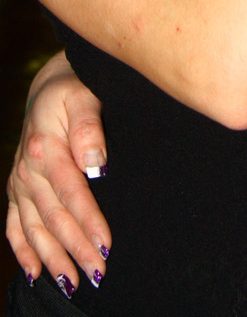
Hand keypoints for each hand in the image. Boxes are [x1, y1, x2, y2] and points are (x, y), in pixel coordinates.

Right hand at [6, 52, 110, 291]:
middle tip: (98, 272)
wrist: (50, 88)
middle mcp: (28, 169)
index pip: (71, 192)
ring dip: (53, 258)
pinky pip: (15, 226)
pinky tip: (35, 273)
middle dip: (76, 248)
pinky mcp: (17, 189)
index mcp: (45, 148)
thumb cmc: (74, 90)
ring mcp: (20, 182)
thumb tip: (96, 164)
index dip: (88, 220)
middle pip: (54, 217)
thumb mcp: (83, 97)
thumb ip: (89, 129)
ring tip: (72, 282)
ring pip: (35, 228)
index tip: (106, 244)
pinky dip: (23, 251)